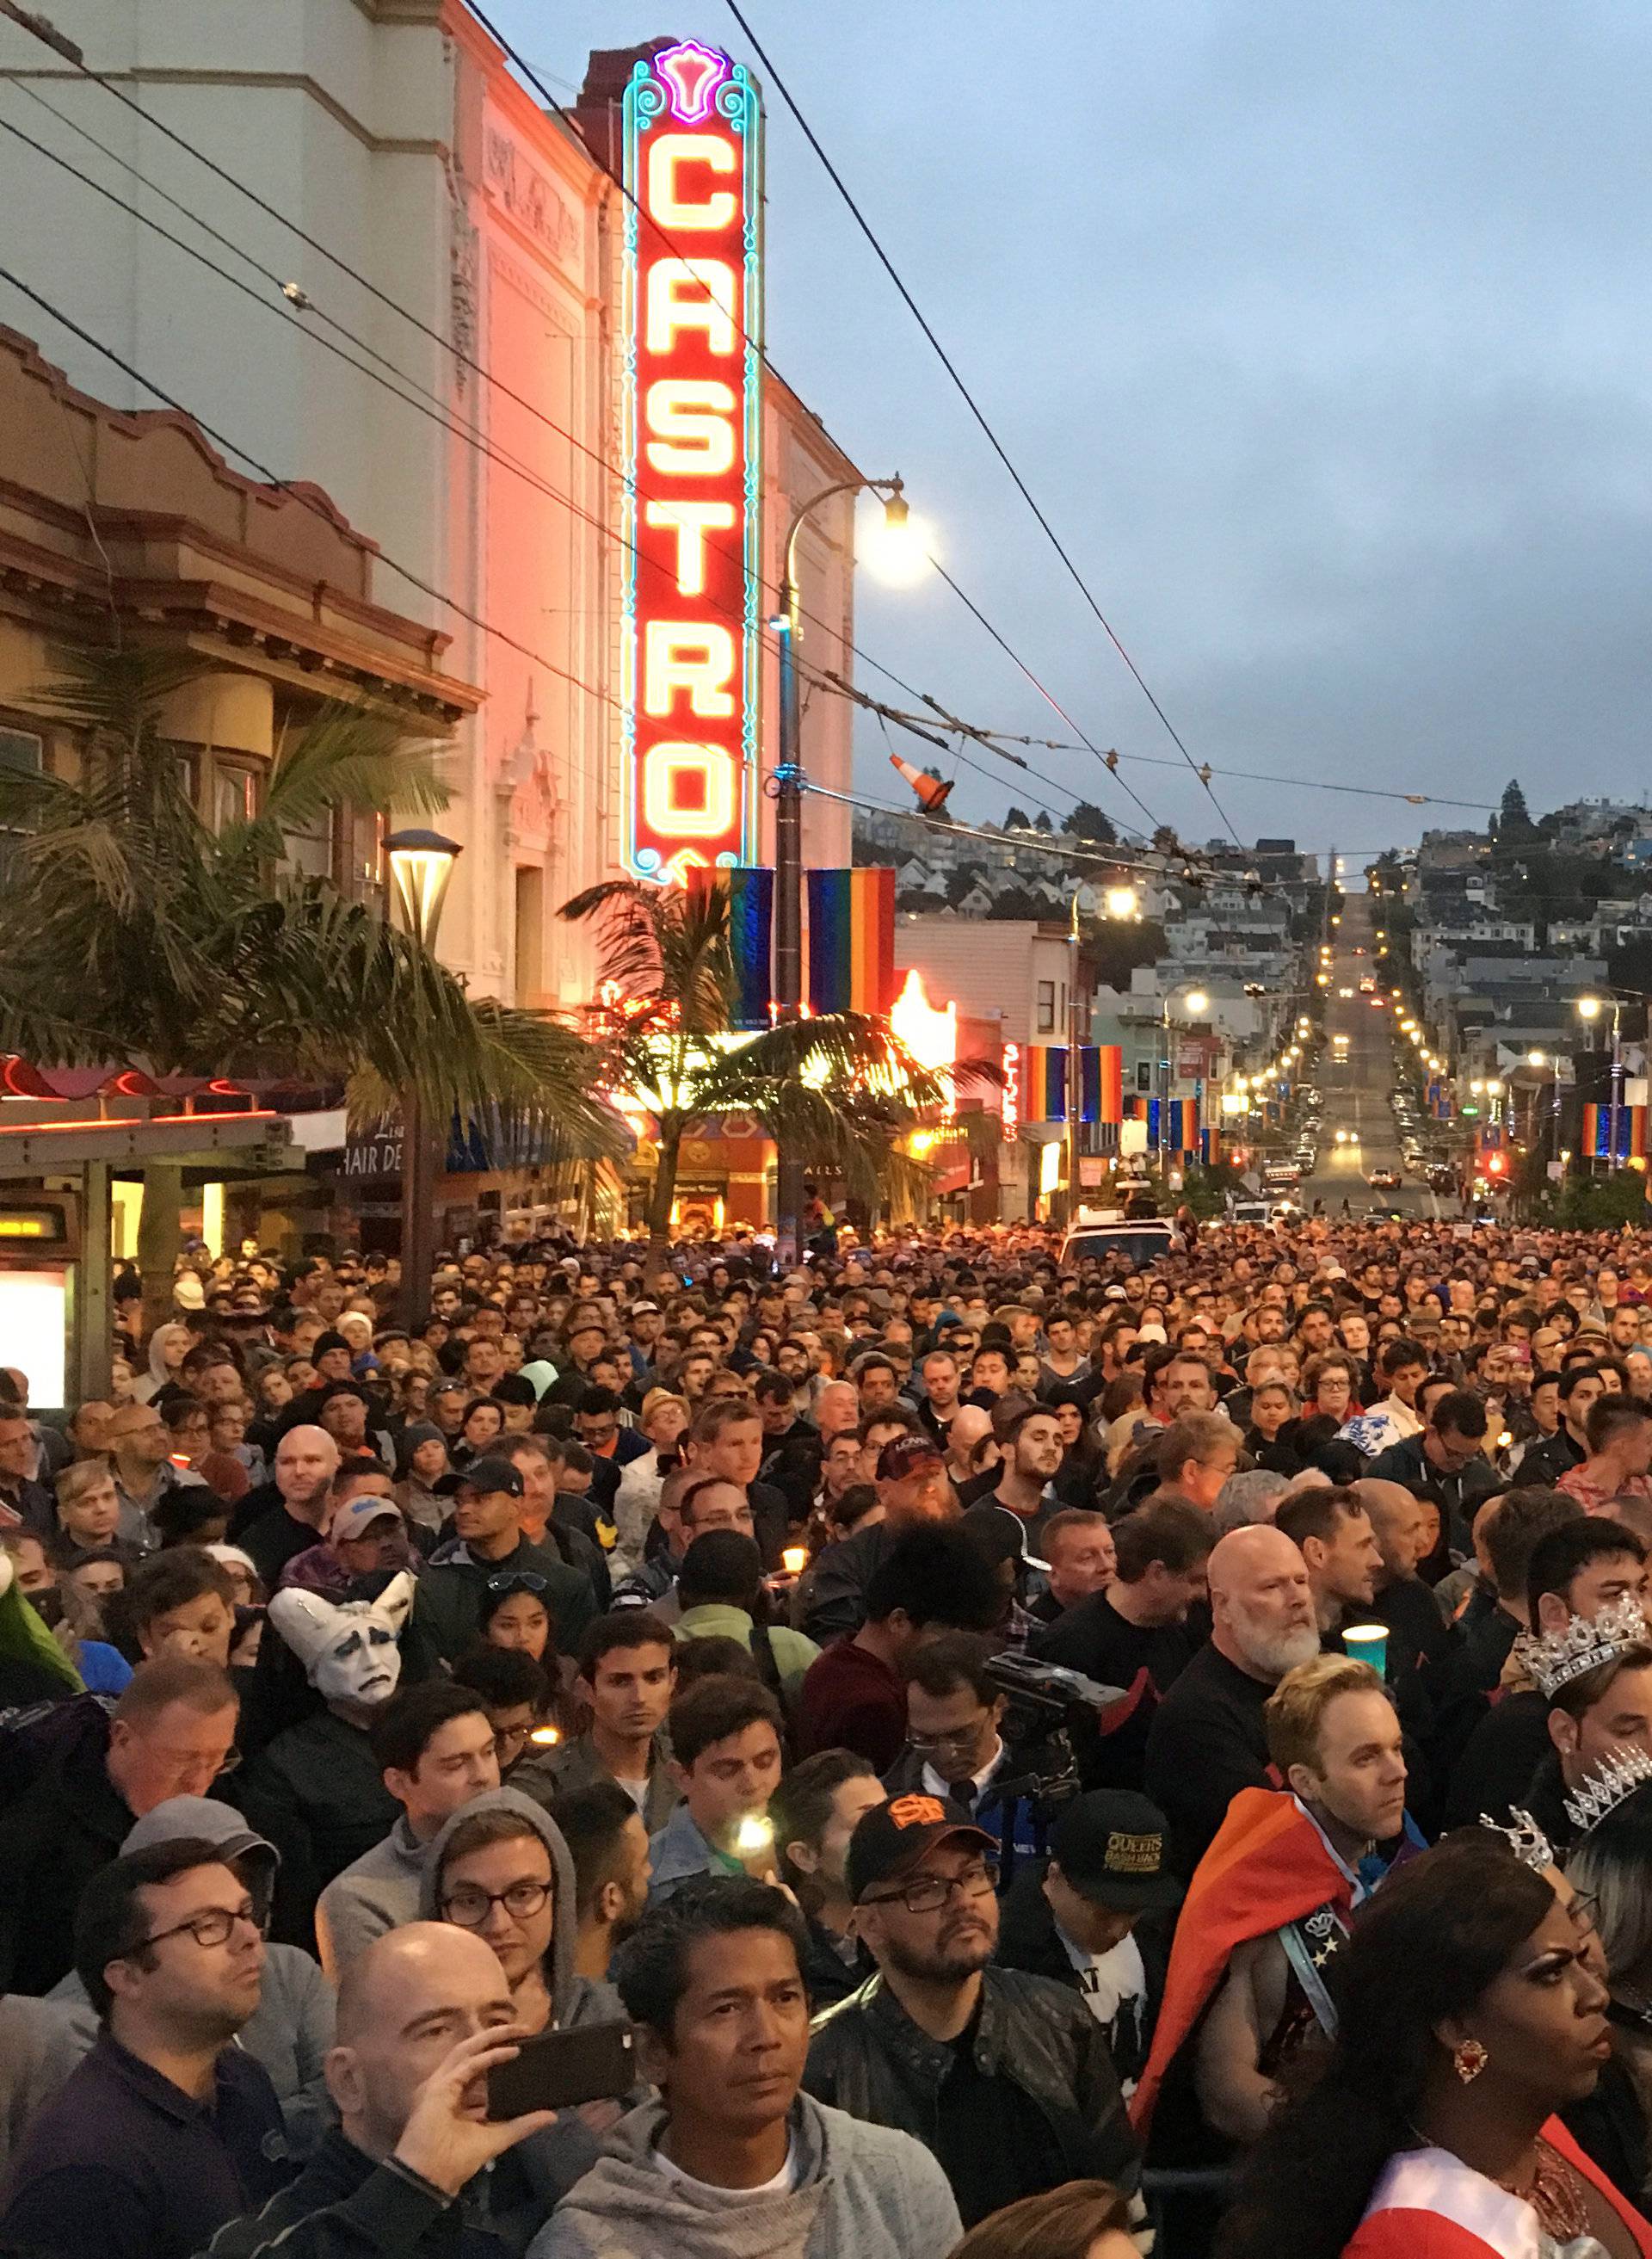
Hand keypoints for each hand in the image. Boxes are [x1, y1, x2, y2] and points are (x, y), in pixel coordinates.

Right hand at [391, 2025, 556, 2197]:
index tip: (524, 2047)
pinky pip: (467, 2065)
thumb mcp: (497, 2137)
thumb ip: (522, 2125)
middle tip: (525, 2030)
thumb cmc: (457, 2161)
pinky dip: (489, 2056)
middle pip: (473, 2052)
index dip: (500, 2055)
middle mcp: (449, 2086)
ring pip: (467, 2050)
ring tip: (518, 2030)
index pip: (480, 2068)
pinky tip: (510, 2051)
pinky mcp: (439, 2087)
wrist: (430, 2179)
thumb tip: (551, 2116)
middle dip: (498, 2037)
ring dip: (492, 2037)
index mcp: (458, 2097)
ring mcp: (441, 2084)